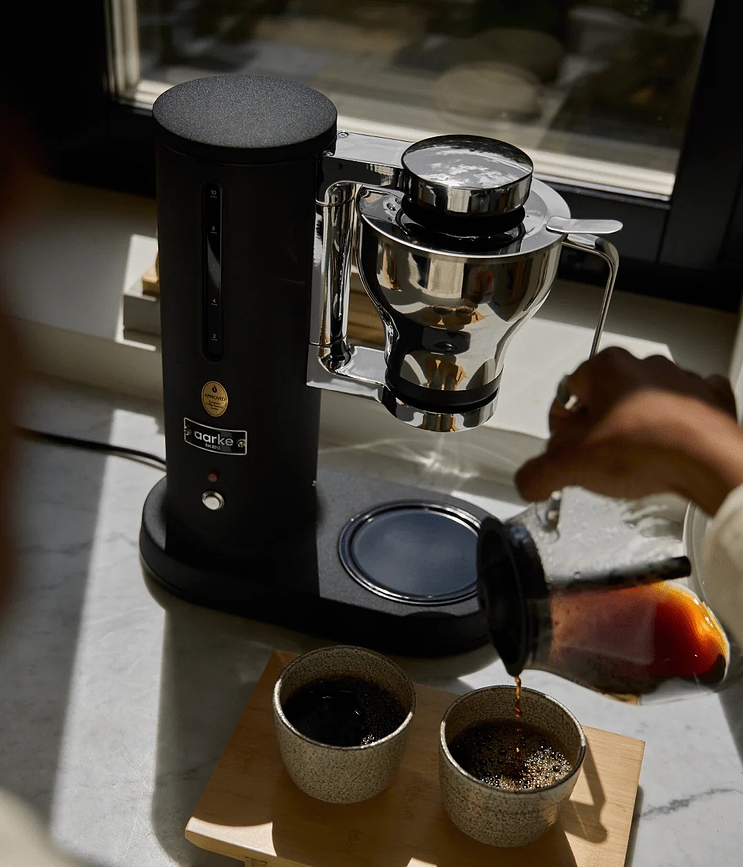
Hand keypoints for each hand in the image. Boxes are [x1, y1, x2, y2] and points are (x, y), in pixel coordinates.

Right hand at [514, 347, 742, 514]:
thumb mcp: (570, 466)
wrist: (709, 461)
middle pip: (604, 400)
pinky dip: (675, 429)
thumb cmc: (647, 449)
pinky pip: (684, 409)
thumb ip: (536, 473)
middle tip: (602, 459)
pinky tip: (669, 451)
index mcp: (605, 366)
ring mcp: (679, 380)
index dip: (562, 429)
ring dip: (636, 429)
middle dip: (599, 429)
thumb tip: (529, 481)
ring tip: (637, 461)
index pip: (565, 395)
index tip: (569, 449)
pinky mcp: (708, 399)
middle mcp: (643, 365)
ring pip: (643, 404)